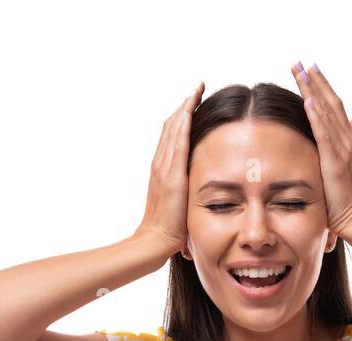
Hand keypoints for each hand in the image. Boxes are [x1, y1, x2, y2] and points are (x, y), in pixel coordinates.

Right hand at [135, 82, 204, 255]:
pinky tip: (190, 107)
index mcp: (162, 171)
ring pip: (173, 129)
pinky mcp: (171, 174)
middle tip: (197, 88)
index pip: (173, 136)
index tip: (194, 102)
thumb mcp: (179, 206)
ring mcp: (163, 167)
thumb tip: (197, 196)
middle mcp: (160, 164)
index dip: (183, 118)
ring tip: (196, 90)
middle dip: (185, 105)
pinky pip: (177, 142)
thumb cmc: (169, 231)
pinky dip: (183, 123)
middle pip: (171, 126)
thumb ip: (186, 196)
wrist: (154, 241)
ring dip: (185, 107)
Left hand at [290, 63, 351, 241]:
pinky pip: (324, 135)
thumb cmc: (351, 197)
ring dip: (313, 90)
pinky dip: (316, 116)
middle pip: (330, 103)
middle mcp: (347, 139)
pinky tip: (308, 99)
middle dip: (314, 81)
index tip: (310, 69)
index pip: (334, 107)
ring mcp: (342, 150)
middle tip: (300, 61)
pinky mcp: (335, 163)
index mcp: (349, 140)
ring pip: (326, 113)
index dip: (323, 87)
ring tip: (301, 71)